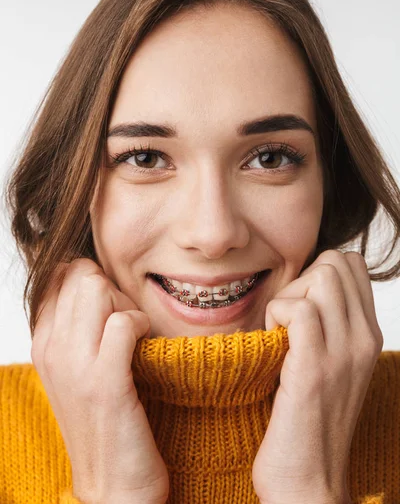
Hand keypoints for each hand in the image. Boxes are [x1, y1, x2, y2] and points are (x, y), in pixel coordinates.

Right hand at [31, 258, 168, 503]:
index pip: (59, 275)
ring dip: (125, 303)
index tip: (108, 308)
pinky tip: (145, 344)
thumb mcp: (78, 367)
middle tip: (125, 319)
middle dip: (111, 286)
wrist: (112, 484)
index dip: (92, 280)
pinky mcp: (105, 382)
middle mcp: (51, 349)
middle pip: (80, 274)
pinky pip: (123, 321)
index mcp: (43, 342)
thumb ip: (78, 325)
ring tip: (134, 333)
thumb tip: (98, 281)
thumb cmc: (104, 419)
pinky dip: (141, 324)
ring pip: (97, 288)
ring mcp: (75, 365)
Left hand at [252, 250, 382, 503]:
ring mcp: (344, 352)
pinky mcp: (315, 368)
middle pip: (335, 262)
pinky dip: (276, 316)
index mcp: (369, 334)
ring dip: (289, 297)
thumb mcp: (329, 363)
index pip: (351, 265)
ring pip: (321, 276)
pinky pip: (298, 309)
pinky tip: (272, 344)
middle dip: (302, 280)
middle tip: (288, 320)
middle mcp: (365, 338)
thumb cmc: (306, 418)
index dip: (316, 274)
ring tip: (281, 333)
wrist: (308, 480)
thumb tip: (300, 287)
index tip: (299, 306)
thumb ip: (325, 324)